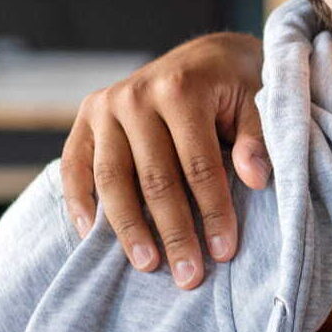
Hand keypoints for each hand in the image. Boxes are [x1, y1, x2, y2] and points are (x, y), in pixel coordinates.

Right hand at [60, 32, 267, 287]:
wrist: (206, 55)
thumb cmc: (237, 86)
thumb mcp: (257, 101)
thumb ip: (256, 138)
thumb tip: (256, 179)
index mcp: (181, 89)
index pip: (198, 165)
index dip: (213, 212)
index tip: (225, 252)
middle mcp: (135, 96)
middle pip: (154, 178)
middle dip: (173, 232)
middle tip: (189, 276)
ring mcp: (104, 106)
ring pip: (111, 179)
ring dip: (128, 229)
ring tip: (148, 266)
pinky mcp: (85, 117)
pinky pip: (75, 166)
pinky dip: (80, 203)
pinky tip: (92, 238)